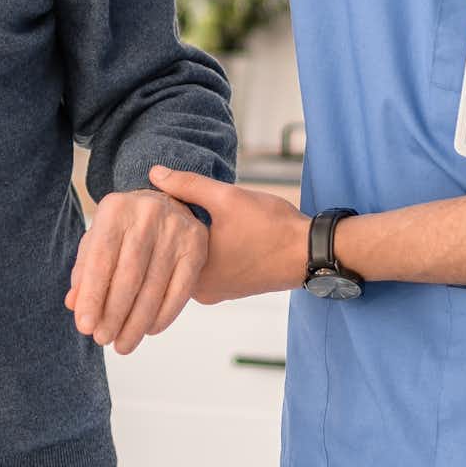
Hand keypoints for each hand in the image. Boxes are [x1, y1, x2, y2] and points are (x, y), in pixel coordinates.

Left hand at [63, 184, 207, 354]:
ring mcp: (176, 228)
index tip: (84, 327)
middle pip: (129, 276)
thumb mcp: (98, 240)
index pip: (100, 259)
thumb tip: (74, 305)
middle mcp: (147, 213)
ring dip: (137, 323)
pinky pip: (180, 289)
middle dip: (114, 314)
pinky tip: (149, 330)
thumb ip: (84, 271)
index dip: (91, 296)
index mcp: (115, 209)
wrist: (164, 203)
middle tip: (103, 340)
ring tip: (123, 344)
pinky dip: (163, 315)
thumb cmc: (124, 229)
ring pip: (154, 287)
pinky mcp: (197, 245)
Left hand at [150, 169, 310, 302]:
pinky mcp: (230, 289)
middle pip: (173, 254)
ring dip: (192, 239)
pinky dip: (206, 250)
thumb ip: (187, 185)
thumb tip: (154, 173)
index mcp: (194, 273)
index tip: (163, 198)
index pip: (159, 244)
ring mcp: (216, 293)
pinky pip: (206, 267)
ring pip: (190, 260)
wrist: (311, 252)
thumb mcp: (226, 197)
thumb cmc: (270, 226)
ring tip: (197, 214)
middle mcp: (200, 291)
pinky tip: (214, 230)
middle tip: (178, 202)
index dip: (161, 217)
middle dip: (175, 228)